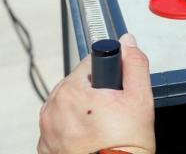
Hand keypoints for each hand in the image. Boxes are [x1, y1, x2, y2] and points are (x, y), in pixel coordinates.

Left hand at [37, 33, 155, 153]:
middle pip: (76, 85)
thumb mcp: (140, 99)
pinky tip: (89, 140)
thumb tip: (128, 42)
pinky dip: (71, 131)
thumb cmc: (125, 145)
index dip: (107, 76)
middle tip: (113, 114)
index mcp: (72, 90)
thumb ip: (134, 64)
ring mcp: (46, 130)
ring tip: (102, 130)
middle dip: (93, 94)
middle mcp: (52, 107)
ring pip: (66, 107)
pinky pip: (58, 128)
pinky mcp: (45, 147)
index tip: (115, 91)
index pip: (89, 64)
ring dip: (81, 112)